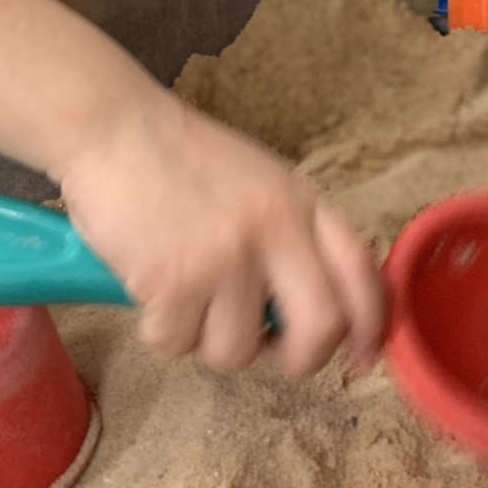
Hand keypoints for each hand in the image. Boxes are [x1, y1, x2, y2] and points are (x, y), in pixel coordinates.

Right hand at [58, 89, 383, 375]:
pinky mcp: (177, 281)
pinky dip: (159, 329)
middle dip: (300, 359)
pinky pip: (178, 344)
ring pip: (239, 350)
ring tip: (186, 293)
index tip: (362, 356)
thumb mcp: (261, 181)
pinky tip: (149, 286)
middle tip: (271, 350)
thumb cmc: (181, 157)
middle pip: (322, 327)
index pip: (360, 272)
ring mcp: (228, 256)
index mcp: (301, 202)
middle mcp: (275, 229)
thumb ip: (293, 233)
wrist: (115, 128)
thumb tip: (317, 306)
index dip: (372, 325)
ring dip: (208, 338)